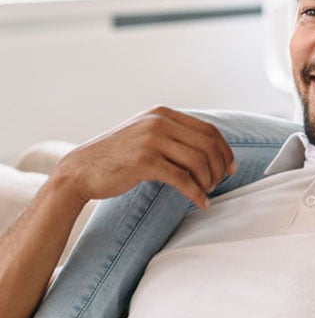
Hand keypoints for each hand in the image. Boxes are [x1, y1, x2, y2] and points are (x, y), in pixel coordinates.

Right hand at [49, 106, 235, 210]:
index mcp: (163, 114)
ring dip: (209, 181)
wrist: (80, 170)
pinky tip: (200, 203)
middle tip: (218, 184)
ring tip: (206, 193)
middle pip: (208, 145)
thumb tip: (209, 150)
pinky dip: (196, 193)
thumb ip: (173, 135)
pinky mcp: (144, 162)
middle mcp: (159, 122)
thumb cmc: (117, 157)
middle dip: (219, 167)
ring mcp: (151, 140)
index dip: (225, 150)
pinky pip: (183, 179)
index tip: (231, 168)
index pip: (208, 130)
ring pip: (198, 161)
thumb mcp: (146, 135)